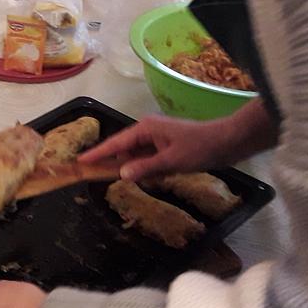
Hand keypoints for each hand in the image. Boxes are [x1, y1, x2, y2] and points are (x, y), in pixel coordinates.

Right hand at [78, 115, 228, 180]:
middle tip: (94, 176)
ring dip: (131, 167)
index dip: (98, 153)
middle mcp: (148, 130)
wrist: (227, 142)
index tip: (80, 161)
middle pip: (123, 149)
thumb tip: (120, 174)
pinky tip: (147, 178)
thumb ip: (145, 168)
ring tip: (116, 178)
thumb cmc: (200, 148)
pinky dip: (146, 168)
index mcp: (145, 128)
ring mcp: (158, 138)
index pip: (116, 143)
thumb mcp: (171, 161)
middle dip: (112, 162)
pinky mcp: (167, 147)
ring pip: (136, 155)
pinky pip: (148, 158)